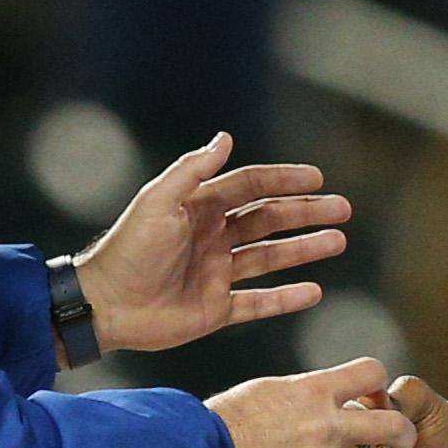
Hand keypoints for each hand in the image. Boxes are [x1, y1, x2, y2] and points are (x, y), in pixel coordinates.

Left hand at [78, 134, 348, 353]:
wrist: (105, 304)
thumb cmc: (128, 249)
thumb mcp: (157, 201)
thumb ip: (192, 171)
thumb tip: (225, 138)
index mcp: (200, 209)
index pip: (251, 187)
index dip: (283, 180)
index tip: (316, 178)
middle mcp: (213, 238)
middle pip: (269, 220)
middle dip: (306, 213)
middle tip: (342, 209)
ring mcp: (217, 274)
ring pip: (271, 258)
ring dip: (305, 249)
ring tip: (338, 241)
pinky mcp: (216, 309)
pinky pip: (259, 303)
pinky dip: (287, 298)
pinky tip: (314, 292)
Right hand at [209, 359, 414, 447]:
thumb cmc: (225, 421)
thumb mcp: (266, 392)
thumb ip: (298, 394)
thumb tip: (309, 394)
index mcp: (316, 392)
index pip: (370, 372)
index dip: (379, 382)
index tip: (376, 395)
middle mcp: (328, 427)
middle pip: (393, 428)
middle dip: (404, 437)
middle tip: (403, 445)